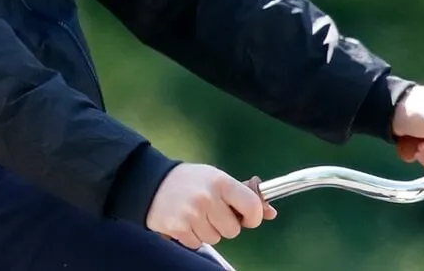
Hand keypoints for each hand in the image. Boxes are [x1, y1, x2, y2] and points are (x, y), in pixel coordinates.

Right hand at [145, 163, 277, 249]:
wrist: (153, 182)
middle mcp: (207, 198)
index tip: (247, 217)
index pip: (252, 207)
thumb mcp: (218, 179)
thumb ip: (245, 194)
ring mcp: (191, 214)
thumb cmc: (193, 181)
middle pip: (233, 230)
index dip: (253, 217)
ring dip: (209, 230)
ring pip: (216, 238)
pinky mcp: (178, 228)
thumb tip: (271, 213)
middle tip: (213, 211)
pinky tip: (185, 220)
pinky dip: (193, 236)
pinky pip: (198, 243)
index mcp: (221, 182)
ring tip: (196, 214)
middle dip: (225, 224)